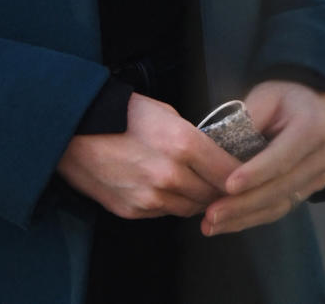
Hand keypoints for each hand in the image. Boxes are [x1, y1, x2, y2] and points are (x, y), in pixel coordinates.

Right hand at [56, 92, 237, 219]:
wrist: (74, 130)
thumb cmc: (119, 113)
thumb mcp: (163, 111)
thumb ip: (190, 136)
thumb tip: (209, 153)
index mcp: (182, 143)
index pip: (229, 172)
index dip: (242, 175)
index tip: (250, 175)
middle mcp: (170, 174)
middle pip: (213, 194)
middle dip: (221, 189)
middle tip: (223, 181)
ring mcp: (152, 197)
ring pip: (192, 208)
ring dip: (197, 198)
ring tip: (194, 183)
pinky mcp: (135, 211)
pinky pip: (165, 212)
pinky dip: (171, 202)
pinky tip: (166, 187)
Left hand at [201, 81, 324, 235]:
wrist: (311, 103)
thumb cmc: (283, 96)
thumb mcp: (265, 95)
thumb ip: (248, 119)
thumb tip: (218, 147)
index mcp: (313, 128)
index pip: (281, 157)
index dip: (255, 174)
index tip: (227, 186)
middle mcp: (321, 157)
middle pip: (280, 188)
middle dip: (243, 204)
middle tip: (211, 214)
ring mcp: (318, 178)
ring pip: (279, 205)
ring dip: (243, 218)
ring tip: (211, 225)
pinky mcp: (308, 191)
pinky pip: (279, 208)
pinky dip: (251, 217)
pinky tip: (227, 223)